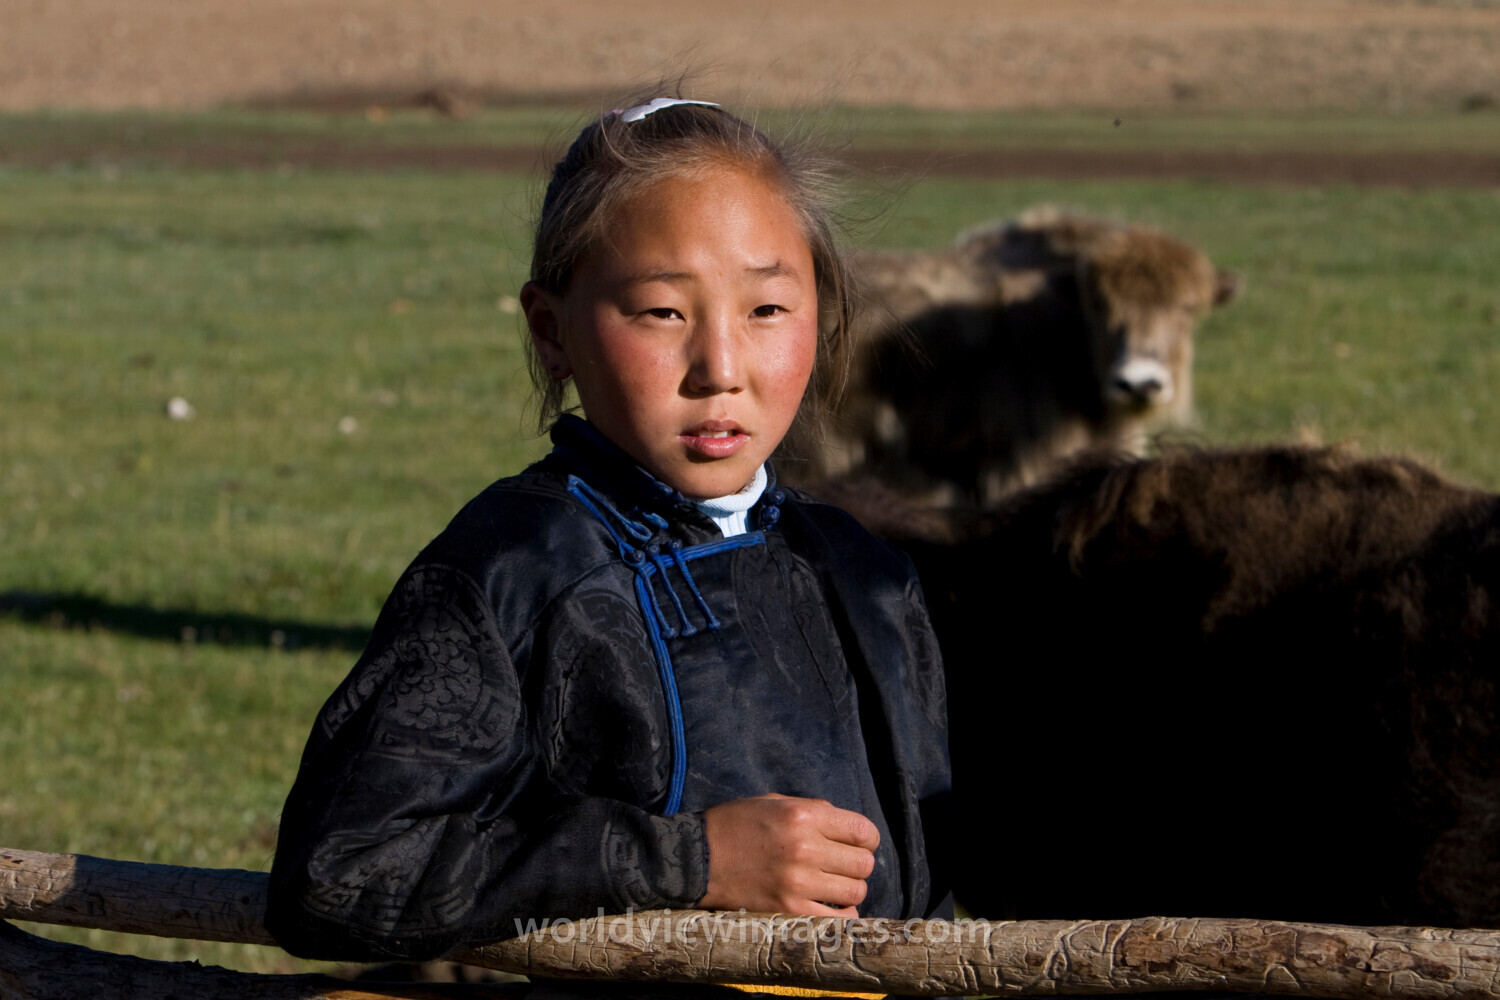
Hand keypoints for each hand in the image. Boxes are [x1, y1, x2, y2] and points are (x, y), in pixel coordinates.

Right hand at [699, 793, 878, 916]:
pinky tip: (831, 907)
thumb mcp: (773, 802)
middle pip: (864, 864)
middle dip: (858, 864)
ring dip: (850, 889)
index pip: (863, 831)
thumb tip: (846, 825)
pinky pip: (837, 920)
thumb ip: (813, 809)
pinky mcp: (788, 911)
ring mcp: (798, 883)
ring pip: (855, 891)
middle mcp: (805, 848)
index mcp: (803, 815)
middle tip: (842, 866)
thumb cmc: (734, 825)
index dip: (866, 839)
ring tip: (833, 886)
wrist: (696, 859)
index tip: (858, 844)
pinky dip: (841, 915)